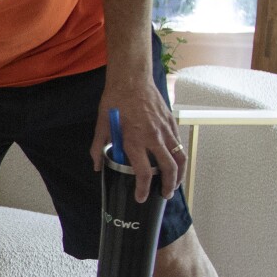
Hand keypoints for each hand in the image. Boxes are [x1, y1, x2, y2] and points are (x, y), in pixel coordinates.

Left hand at [92, 66, 185, 201]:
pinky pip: (179, 144)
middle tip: (164, 195)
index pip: (144, 173)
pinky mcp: (171, 122)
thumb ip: (98, 148)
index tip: (141, 198)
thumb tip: (97, 166)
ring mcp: (165, 129)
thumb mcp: (101, 125)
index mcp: (134, 140)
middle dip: (168, 186)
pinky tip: (174, 162)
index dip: (143, 189)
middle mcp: (153, 137)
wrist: (132, 79)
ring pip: (179, 157)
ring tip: (174, 184)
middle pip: (168, 168)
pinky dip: (179, 157)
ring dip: (179, 174)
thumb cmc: (115, 101)